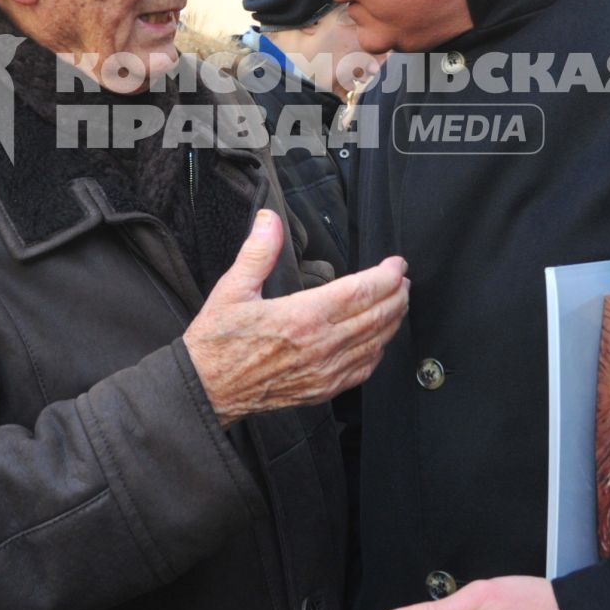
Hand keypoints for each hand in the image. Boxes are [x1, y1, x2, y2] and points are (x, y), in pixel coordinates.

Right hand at [182, 210, 407, 424]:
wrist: (206, 390)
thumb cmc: (217, 342)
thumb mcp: (232, 289)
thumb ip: (258, 252)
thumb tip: (269, 219)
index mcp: (302, 317)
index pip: (360, 292)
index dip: (385, 276)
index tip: (396, 263)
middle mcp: (320, 346)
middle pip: (376, 316)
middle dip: (397, 295)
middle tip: (403, 279)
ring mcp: (324, 372)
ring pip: (375, 343)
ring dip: (393, 320)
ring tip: (399, 302)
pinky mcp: (321, 390)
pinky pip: (362, 370)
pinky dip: (378, 351)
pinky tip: (379, 340)